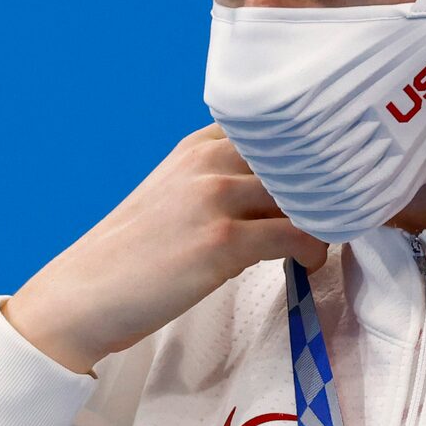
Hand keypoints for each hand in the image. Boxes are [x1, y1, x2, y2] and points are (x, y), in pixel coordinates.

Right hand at [5, 125, 328, 374]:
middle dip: (329, 184)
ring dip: (328, 218)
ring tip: (326, 240)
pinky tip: (307, 264)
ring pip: (306, 194)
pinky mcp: (222, 242)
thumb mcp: (170, 198)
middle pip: (300, 158)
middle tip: (343, 212)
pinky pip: (298, 236)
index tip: (336, 173)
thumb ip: (217, 183)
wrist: (82, 296)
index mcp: (196, 146)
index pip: (278, 128)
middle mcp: (207, 161)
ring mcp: (214, 198)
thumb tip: (280, 198)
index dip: (313, 150)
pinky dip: (315, 250)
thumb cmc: (129, 258)